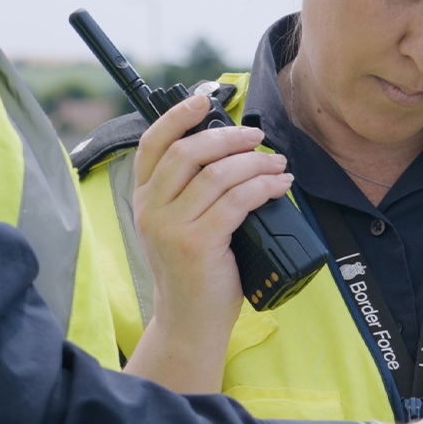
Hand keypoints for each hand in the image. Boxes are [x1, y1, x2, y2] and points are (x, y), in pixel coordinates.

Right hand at [124, 93, 293, 392]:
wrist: (189, 322)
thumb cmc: (194, 273)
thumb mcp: (178, 227)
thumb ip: (189, 192)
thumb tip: (232, 151)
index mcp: (143, 199)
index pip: (152, 144)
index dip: (177, 116)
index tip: (202, 100)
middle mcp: (151, 210)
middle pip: (187, 152)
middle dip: (227, 137)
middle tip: (256, 137)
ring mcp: (171, 227)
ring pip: (216, 174)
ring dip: (253, 162)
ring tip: (277, 164)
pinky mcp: (196, 244)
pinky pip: (236, 201)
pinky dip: (262, 187)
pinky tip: (279, 185)